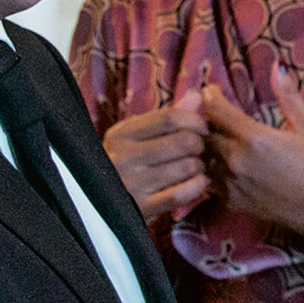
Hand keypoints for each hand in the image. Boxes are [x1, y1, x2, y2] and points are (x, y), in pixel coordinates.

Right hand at [102, 90, 209, 221]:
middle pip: (183, 141)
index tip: (204, 128)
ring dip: (201, 167)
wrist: (99, 205)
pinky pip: (181, 194)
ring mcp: (131, 184)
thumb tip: (198, 94)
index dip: (196, 120)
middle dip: (201, 145)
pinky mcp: (141, 208)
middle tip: (201, 150)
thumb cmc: (126, 164)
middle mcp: (123, 157)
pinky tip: (199, 183)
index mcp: (121, 134)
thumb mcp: (136, 137)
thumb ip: (167, 116)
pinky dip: (198, 186)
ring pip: (187, 166)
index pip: (170, 117)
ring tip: (197, 168)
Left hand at [200, 66, 303, 260]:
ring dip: (206, 145)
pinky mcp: (229, 199)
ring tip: (213, 137)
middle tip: (212, 113)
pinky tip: (223, 162)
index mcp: (253, 137)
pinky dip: (212, 167)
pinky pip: (209, 178)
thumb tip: (277, 67)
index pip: (215, 109)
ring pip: (202, 156)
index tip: (212, 91)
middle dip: (204, 120)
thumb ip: (288, 97)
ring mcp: (230, 181)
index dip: (209, 96)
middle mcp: (235, 158)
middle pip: (203, 131)